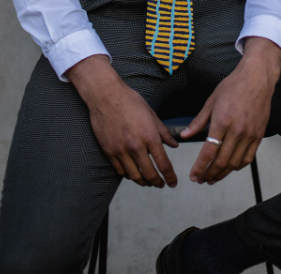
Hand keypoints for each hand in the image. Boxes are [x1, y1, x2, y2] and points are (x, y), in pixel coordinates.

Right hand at [66, 55, 178, 187]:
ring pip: (134, 176)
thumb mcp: (151, 114)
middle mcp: (136, 146)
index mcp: (150, 136)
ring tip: (148, 182)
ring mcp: (121, 150)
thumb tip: (174, 145)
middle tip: (161, 184)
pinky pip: (120, 170)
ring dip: (143, 182)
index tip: (173, 183)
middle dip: (157, 183)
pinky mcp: (109, 151)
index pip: (163, 164)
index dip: (170, 177)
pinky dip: (128, 175)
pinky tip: (133, 173)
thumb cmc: (130, 101)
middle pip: (149, 174)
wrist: (106, 96)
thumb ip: (163, 132)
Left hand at [180, 37, 280, 183]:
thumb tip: (185, 135)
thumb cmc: (233, 86)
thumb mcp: (211, 101)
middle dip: (209, 174)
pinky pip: (248, 158)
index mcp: (222, 121)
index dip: (200, 167)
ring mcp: (249, 134)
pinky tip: (230, 168)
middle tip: (201, 180)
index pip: (209, 151)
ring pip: (235, 163)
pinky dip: (238, 166)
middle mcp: (236, 131)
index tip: (194, 176)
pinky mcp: (258, 136)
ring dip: (223, 174)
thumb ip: (198, 121)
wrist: (257, 79)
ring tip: (213, 177)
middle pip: (221, 161)